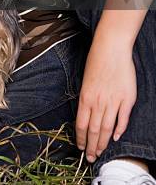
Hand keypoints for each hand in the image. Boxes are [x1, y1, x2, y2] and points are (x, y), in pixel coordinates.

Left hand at [76, 38, 135, 161]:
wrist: (111, 48)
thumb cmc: (96, 62)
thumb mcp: (85, 81)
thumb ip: (86, 99)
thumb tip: (86, 116)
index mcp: (85, 97)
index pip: (81, 124)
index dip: (81, 139)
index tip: (81, 148)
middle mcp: (98, 101)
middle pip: (94, 130)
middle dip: (91, 146)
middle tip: (90, 158)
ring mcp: (113, 101)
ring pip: (107, 128)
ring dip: (103, 143)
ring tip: (100, 153)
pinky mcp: (126, 99)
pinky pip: (122, 119)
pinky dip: (120, 130)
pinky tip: (117, 138)